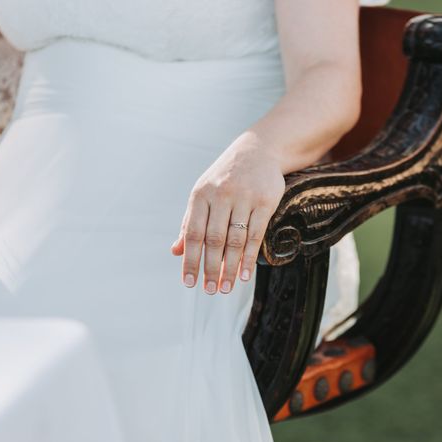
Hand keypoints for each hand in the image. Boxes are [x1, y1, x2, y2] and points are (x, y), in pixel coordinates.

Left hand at [171, 132, 284, 293]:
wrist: (258, 151)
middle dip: (211, 269)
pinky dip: (249, 258)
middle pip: (214, 240)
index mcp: (200, 195)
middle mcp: (221, 195)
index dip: (191, 259)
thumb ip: (189, 223)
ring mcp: (244, 197)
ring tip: (225, 288)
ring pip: (235, 240)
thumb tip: (176, 252)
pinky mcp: (265, 202)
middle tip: (210, 291)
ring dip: (230, 268)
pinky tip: (244, 274)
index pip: (193, 233)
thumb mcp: (202, 194)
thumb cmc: (225, 177)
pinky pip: (256, 235)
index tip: (189, 283)